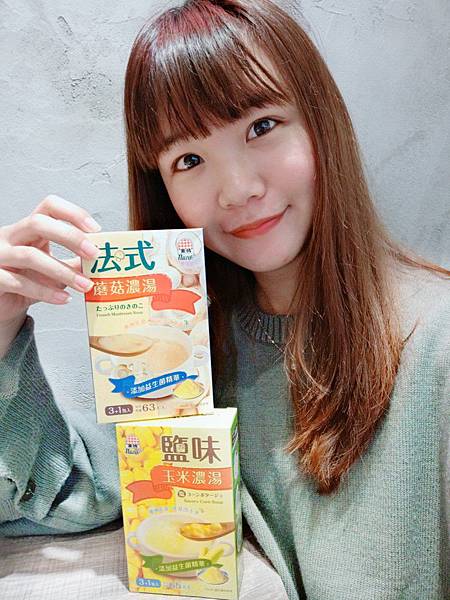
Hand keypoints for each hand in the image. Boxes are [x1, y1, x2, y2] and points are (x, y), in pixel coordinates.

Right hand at [0, 194, 100, 329]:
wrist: (1, 303)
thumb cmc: (26, 280)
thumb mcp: (53, 269)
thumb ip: (74, 264)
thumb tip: (103, 264)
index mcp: (29, 229)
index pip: (49, 206)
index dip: (73, 213)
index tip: (95, 229)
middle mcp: (11, 237)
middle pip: (38, 223)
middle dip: (70, 237)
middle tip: (93, 254)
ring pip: (30, 256)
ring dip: (63, 271)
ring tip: (85, 285)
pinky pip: (19, 283)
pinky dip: (45, 292)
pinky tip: (64, 298)